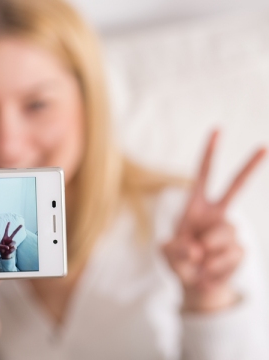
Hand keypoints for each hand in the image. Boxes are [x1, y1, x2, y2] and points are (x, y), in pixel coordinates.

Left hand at [0, 222, 21, 258]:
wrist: (4, 255)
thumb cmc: (1, 249)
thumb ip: (3, 246)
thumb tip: (8, 247)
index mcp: (5, 238)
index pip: (6, 231)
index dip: (7, 227)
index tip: (9, 222)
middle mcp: (9, 239)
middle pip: (14, 233)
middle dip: (18, 229)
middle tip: (21, 225)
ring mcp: (12, 243)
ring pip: (14, 242)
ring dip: (11, 245)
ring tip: (8, 248)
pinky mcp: (14, 247)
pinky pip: (14, 248)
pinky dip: (10, 250)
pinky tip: (8, 251)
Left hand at [163, 131, 265, 311]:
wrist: (196, 286)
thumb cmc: (179, 263)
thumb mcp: (167, 253)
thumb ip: (175, 248)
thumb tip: (197, 249)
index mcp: (195, 206)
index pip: (203, 175)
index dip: (209, 154)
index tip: (217, 130)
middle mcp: (216, 213)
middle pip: (236, 186)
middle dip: (249, 167)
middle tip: (264, 147)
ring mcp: (230, 230)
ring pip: (227, 230)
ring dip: (209, 249)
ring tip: (198, 262)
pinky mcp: (240, 249)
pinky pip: (231, 254)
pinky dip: (215, 266)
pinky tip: (208, 272)